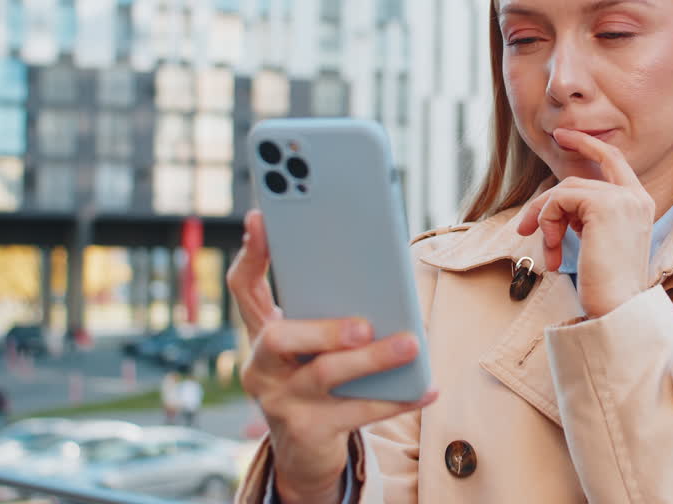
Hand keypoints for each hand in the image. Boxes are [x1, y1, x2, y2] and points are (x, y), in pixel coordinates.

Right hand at [227, 210, 438, 503]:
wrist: (304, 454)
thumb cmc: (318, 381)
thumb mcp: (315, 345)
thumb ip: (330, 310)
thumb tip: (380, 277)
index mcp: (261, 333)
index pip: (244, 287)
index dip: (250, 254)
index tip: (260, 218)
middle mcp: (261, 367)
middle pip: (278, 338)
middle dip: (323, 327)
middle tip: (364, 324)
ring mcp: (280, 402)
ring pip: (325, 375)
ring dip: (372, 359)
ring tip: (412, 344)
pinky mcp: (308, 433)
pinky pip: (359, 413)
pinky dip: (398, 399)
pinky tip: (429, 386)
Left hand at [515, 128, 655, 317]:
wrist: (619, 311)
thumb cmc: (607, 287)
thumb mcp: (599, 242)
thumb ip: (587, 217)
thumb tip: (555, 206)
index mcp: (640, 203)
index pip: (613, 159)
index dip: (586, 144)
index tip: (562, 136)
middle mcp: (636, 197)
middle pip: (580, 176)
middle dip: (547, 199)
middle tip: (523, 227)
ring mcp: (622, 199)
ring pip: (566, 189)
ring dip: (546, 220)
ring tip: (550, 253)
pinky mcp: (603, 206)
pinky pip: (560, 199)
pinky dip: (547, 222)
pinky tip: (555, 252)